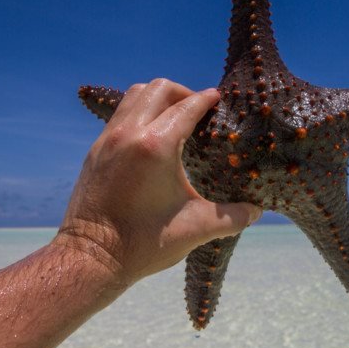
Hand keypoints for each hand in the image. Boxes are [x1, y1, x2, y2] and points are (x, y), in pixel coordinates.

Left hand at [55, 78, 261, 286]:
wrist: (91, 258)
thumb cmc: (143, 243)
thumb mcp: (197, 229)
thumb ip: (233, 217)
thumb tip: (257, 211)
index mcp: (155, 147)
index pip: (187, 107)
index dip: (207, 99)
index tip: (220, 98)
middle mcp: (129, 134)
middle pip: (159, 89)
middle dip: (183, 93)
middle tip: (200, 110)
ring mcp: (107, 140)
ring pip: (134, 96)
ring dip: (158, 99)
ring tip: (175, 117)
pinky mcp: (95, 151)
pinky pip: (120, 115)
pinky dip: (140, 114)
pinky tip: (152, 137)